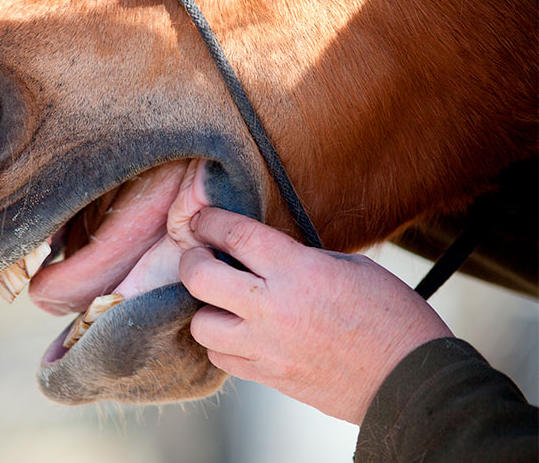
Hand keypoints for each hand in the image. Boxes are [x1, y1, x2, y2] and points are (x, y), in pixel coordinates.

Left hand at [180, 207, 452, 423]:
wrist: (411, 383)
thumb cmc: (393, 319)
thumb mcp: (352, 269)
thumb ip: (302, 260)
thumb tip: (265, 256)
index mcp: (300, 272)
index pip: (236, 236)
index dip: (209, 222)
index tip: (199, 218)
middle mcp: (274, 308)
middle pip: (199, 278)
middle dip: (190, 260)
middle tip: (197, 255)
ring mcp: (267, 347)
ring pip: (201, 326)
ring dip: (205, 308)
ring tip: (221, 301)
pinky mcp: (269, 378)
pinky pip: (222, 359)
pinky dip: (221, 343)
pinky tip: (237, 332)